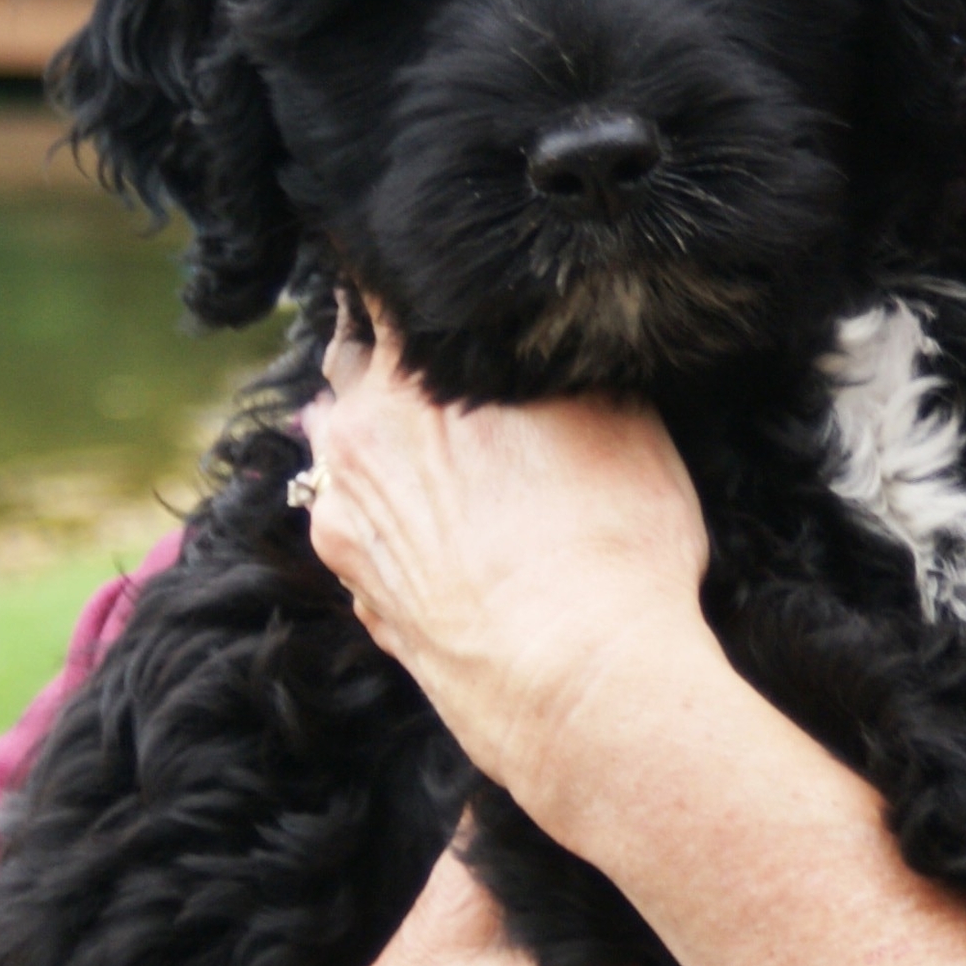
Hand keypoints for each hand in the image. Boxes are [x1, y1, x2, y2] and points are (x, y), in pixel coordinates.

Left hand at [301, 316, 719, 815]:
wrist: (581, 691)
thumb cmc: (615, 547)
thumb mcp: (626, 418)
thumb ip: (565, 362)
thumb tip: (557, 334)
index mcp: (409, 377)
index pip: (381, 293)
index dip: (414, 278)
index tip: (445, 274)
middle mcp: (357, 443)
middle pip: (348, 366)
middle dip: (384, 353)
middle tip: (437, 351)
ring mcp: (347, 525)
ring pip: (339, 451)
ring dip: (375, 434)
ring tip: (438, 440)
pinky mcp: (360, 596)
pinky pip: (358, 525)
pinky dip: (386, 511)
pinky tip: (440, 522)